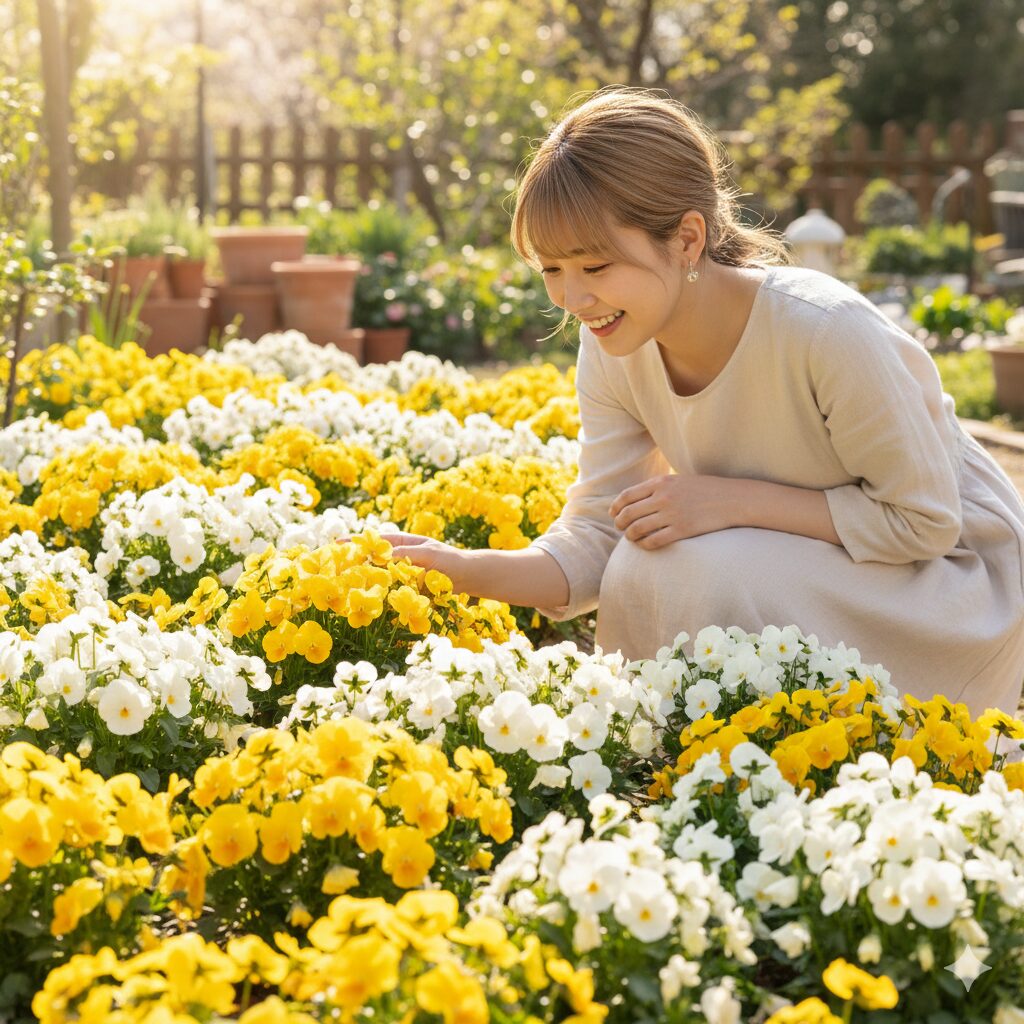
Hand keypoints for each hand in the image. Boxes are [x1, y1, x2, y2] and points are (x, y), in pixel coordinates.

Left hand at [609, 474, 739, 549]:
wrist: (732, 499)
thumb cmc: (704, 490)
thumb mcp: (678, 481)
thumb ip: (657, 488)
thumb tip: (634, 499)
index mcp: (661, 483)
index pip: (627, 496)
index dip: (616, 507)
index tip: (613, 514)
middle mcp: (663, 497)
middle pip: (628, 513)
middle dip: (620, 523)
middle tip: (621, 528)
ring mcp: (672, 514)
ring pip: (638, 529)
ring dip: (630, 536)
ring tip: (632, 538)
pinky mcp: (682, 530)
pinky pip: (653, 541)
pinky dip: (644, 545)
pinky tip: (645, 545)